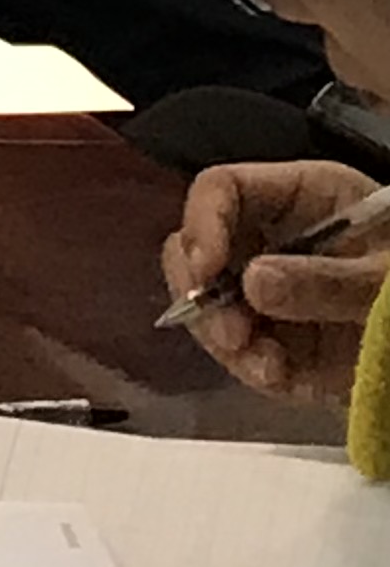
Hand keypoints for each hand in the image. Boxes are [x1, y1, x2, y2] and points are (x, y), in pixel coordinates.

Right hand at [164, 160, 383, 402]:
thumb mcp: (388, 279)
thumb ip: (329, 281)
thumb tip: (253, 284)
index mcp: (301, 199)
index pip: (222, 188)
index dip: (203, 223)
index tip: (206, 270)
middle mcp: (273, 239)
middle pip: (197, 245)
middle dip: (200, 291)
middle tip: (228, 333)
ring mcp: (272, 291)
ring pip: (208, 303)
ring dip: (222, 337)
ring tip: (266, 366)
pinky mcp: (280, 338)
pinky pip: (239, 350)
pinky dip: (249, 367)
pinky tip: (279, 377)